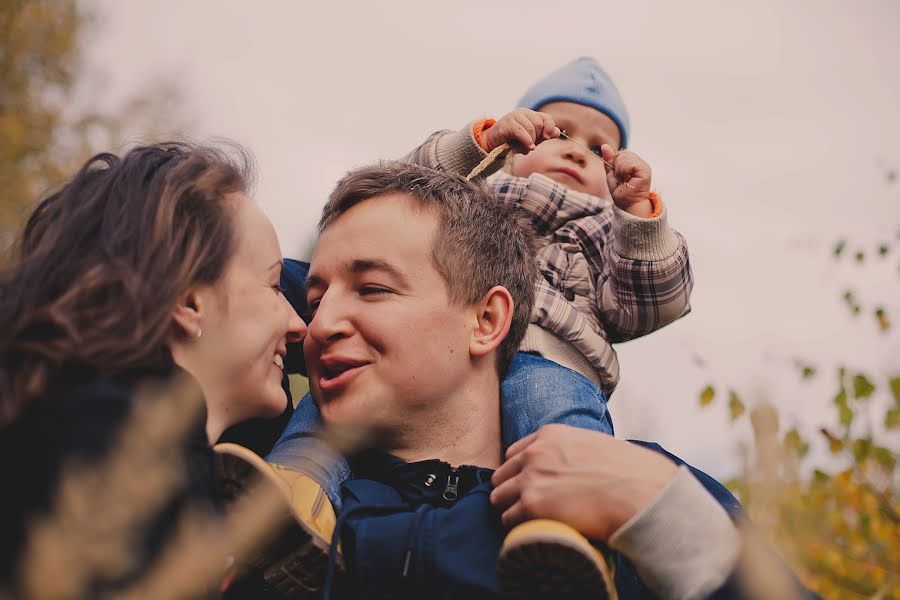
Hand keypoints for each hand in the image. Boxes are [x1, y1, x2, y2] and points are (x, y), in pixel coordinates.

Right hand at [481, 108, 559, 152]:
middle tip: (531, 145)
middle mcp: (523, 112)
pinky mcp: (507, 123)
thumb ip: (544, 135)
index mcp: (530, 114)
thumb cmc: (512, 141)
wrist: (492, 144)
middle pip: (539, 123)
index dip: (549, 128)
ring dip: (531, 142)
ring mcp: (514, 116)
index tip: (546, 138)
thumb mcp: (531, 139)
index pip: (546, 118)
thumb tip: (557, 132)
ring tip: (525, 149)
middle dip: (538, 137)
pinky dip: (526, 141)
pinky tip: (527, 149)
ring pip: (531, 128)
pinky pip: (521, 131)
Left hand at [490, 424, 677, 539]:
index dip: (520, 472)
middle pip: (502, 475)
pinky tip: (533, 531)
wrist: (639, 492)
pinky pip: (508, 519)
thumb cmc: (627, 472)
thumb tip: (570, 467)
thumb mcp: (592, 445)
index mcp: (549, 436)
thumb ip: (571, 450)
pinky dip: (517, 527)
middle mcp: (534, 453)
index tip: (529, 486)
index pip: (514, 453)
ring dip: (511, 509)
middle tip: (526, 507)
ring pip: (499, 497)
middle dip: (511, 490)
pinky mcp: (531, 505)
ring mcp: (530, 478)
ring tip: (529, 522)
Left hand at [600, 145, 653, 216]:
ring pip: (625, 157)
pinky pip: (629, 163)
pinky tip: (628, 179)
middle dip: (617, 167)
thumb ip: (609, 160)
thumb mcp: (612, 174)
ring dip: (620, 170)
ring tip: (625, 180)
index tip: (618, 176)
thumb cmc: (621, 192)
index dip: (615, 164)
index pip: (620, 153)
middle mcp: (640, 162)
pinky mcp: (645, 170)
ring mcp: (643, 165)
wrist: (627, 204)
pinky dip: (624, 171)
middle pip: (622, 154)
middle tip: (621, 179)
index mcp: (633, 162)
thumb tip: (604, 146)